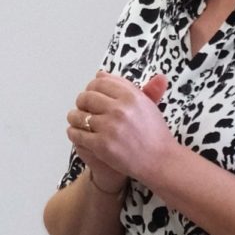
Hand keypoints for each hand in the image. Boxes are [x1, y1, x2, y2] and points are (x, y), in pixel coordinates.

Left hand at [67, 72, 170, 189]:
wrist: (160, 161)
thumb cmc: (154, 133)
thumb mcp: (147, 103)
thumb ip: (125, 87)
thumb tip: (100, 73)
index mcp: (131, 96)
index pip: (100, 82)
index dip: (92, 87)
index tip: (92, 93)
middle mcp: (120, 109)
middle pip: (87, 97)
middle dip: (82, 102)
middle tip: (83, 108)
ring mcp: (110, 127)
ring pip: (79, 115)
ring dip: (75, 117)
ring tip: (77, 120)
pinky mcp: (102, 145)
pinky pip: (78, 134)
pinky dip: (74, 133)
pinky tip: (77, 133)